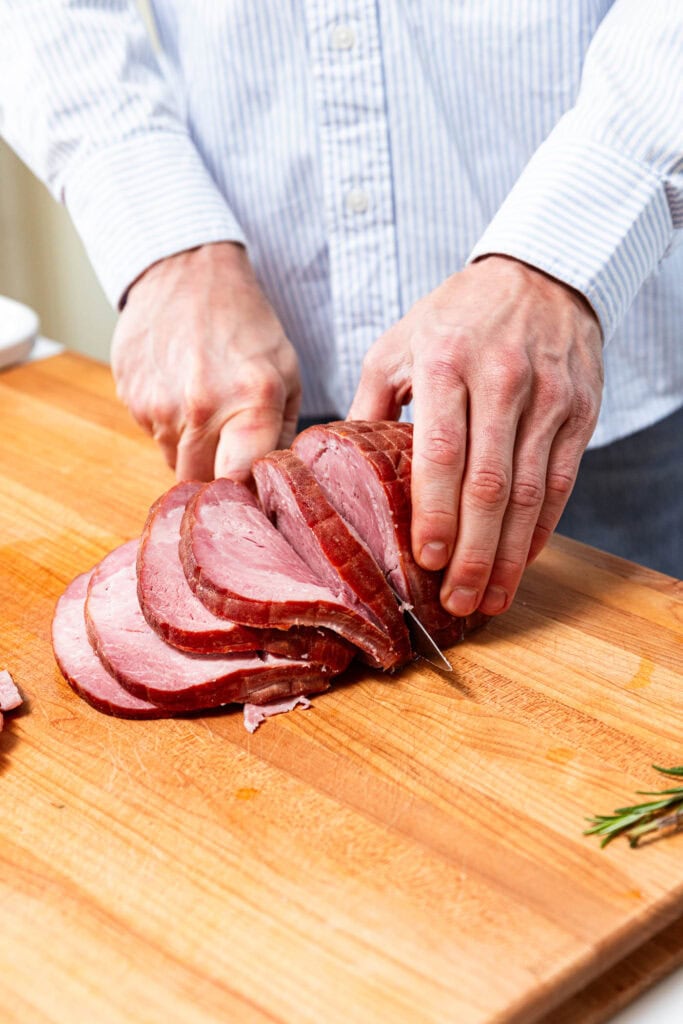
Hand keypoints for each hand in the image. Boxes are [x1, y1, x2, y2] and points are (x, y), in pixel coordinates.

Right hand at [111, 242, 300, 480]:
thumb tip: (273, 485)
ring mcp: (158, 405)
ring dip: (192, 448)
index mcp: (250, 402)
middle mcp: (200, 409)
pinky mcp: (130, 397)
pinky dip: (168, 424)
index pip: (240, 482)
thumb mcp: (286, 372)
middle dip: (217, 474)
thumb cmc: (246, 323)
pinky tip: (181, 389)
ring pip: (174, 461)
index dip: (245, 496)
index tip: (251, 493)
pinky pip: (152, 434)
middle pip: (201, 482)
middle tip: (230, 449)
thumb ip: (282, 433)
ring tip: (206, 406)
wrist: (186, 271)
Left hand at [349, 255, 602, 616]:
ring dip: (508, 554)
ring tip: (488, 598)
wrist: (540, 275)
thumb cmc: (456, 316)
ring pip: (528, 493)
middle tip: (456, 602)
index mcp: (445, 364)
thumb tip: (334, 468)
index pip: (441, 452)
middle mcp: (501, 381)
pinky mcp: (578, 412)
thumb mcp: (397, 345)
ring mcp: (547, 398)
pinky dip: (541, 528)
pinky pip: (560, 482)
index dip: (436, 512)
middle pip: (488, 485)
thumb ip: (369, 407)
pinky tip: (521, 560)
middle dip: (472, 553)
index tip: (426, 560)